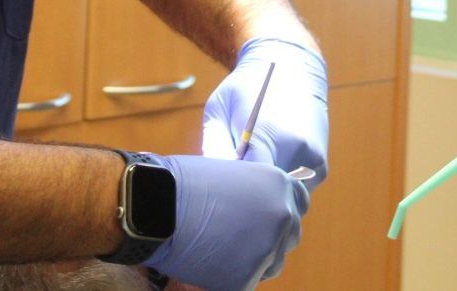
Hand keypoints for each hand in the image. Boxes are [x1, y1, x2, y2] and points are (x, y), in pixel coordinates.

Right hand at [147, 155, 307, 290]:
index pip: (300, 204)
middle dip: (270, 238)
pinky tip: (210, 266)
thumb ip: (255, 193)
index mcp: (280, 185)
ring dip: (255, 261)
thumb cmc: (184, 184)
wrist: (156, 207)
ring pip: (273, 264)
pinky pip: (246, 283)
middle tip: (240, 238)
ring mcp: (266, 249)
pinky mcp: (246, 278)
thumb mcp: (232, 176)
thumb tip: (260, 209)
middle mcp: (282, 217)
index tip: (266, 218)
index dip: (281, 211)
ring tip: (222, 252)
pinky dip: (230, 279)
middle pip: (289, 236)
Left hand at [201, 38, 327, 187]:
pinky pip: (297, 192)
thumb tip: (210, 184)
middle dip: (247, 199)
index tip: (217, 190)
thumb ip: (213, 147)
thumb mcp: (219, 108)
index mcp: (266, 135)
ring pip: (283, 199)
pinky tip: (269, 171)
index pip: (244, 188)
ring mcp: (312, 160)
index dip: (229, 194)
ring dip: (267, 196)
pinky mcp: (321, 167)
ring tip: (250, 177)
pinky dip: (282, 190)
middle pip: (266, 198)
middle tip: (229, 188)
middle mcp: (295, 149)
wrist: (291, 65)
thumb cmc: (247, 86)